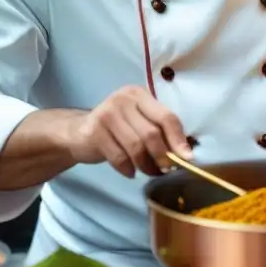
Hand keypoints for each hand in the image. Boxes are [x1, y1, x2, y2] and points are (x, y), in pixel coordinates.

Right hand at [65, 85, 190, 177]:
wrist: (78, 132)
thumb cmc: (117, 128)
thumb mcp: (139, 122)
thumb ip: (159, 131)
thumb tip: (184, 154)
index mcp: (140, 94)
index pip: (167, 116)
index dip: (178, 139)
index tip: (187, 158)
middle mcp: (124, 99)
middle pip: (152, 133)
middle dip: (163, 156)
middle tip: (167, 169)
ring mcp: (107, 114)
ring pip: (136, 147)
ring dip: (146, 165)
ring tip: (150, 172)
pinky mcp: (94, 132)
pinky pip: (119, 157)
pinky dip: (128, 168)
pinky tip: (131, 172)